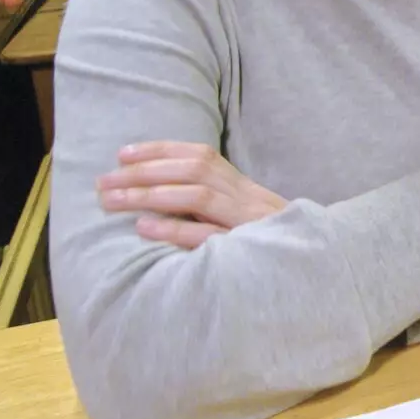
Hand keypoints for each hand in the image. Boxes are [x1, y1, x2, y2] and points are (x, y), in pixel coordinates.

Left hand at [97, 141, 286, 248]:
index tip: (124, 153)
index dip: (161, 149)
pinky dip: (174, 229)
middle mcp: (246, 197)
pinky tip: (144, 228)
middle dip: (144, 171)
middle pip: (194, 171)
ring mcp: (248, 222)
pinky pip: (208, 236)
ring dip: (150, 195)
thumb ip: (214, 203)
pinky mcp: (248, 250)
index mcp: (243, 187)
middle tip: (103, 181)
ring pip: (198, 197)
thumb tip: (163, 192)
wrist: (315, 269)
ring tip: (112, 201)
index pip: (202, 155)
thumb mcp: (245, 217)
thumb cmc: (272, 245)